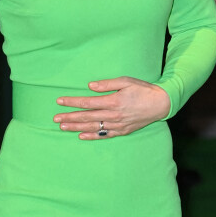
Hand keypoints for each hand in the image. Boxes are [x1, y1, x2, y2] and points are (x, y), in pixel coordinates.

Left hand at [53, 76, 170, 139]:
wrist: (160, 104)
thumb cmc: (143, 89)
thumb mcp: (126, 81)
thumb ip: (107, 84)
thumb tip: (90, 86)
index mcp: (113, 101)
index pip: (88, 102)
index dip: (73, 102)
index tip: (60, 101)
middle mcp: (113, 115)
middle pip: (87, 117)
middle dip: (70, 117)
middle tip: (55, 118)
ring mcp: (118, 125)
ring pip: (93, 127)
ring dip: (76, 127)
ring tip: (63, 127)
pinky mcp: (122, 131)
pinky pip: (104, 135)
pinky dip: (92, 136)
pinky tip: (81, 136)